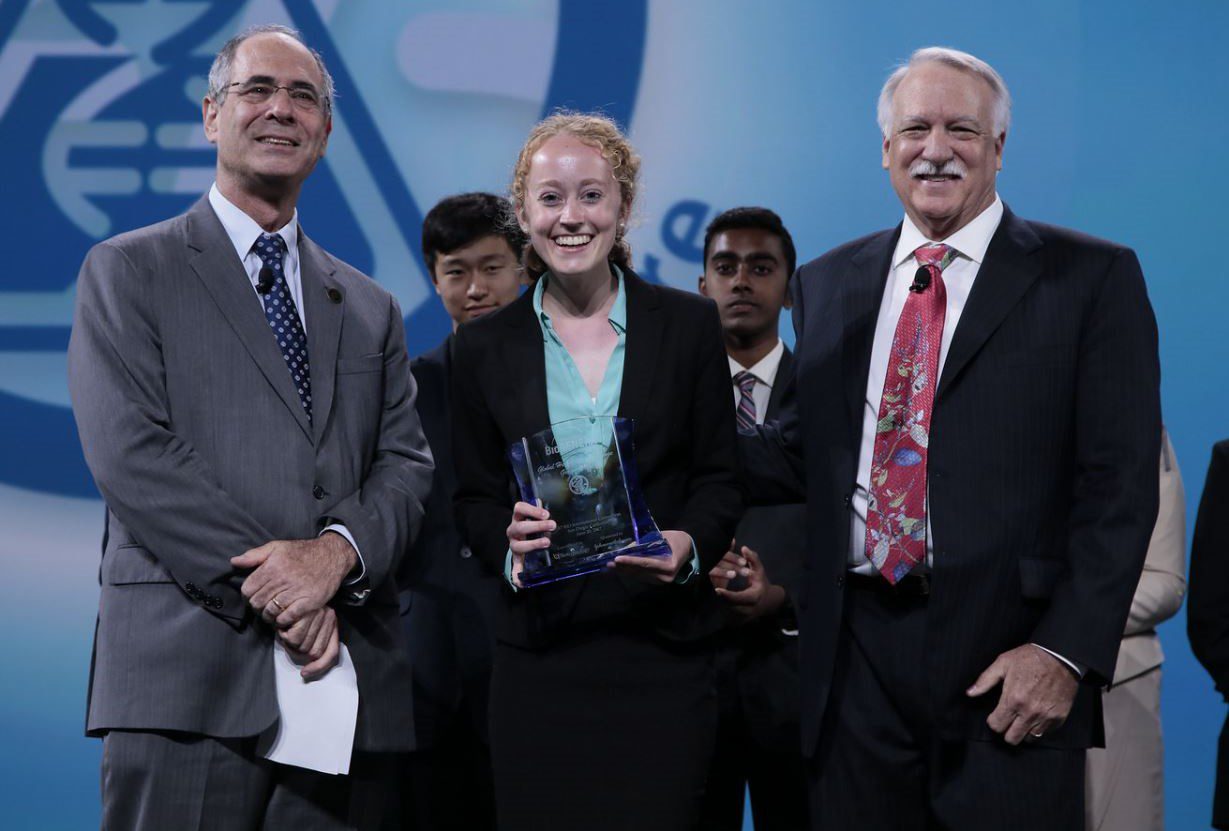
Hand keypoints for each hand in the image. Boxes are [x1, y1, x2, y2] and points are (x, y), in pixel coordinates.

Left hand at [230, 532, 356, 626]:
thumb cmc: (302, 552)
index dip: (247, 596)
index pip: (248, 589)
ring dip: (269, 616)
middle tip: (264, 606)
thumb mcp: (277, 547)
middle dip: (257, 607)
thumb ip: (254, 555)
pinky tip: (284, 616)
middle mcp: (282, 578)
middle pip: (257, 603)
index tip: (254, 597)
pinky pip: (287, 618)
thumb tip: (234, 562)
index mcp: (272, 566)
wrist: (331, 556)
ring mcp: (296, 591)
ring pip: (270, 612)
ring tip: (273, 613)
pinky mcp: (309, 602)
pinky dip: (282, 621)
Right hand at [278, 606, 339, 679]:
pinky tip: (283, 632)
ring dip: (290, 643)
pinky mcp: (304, 612)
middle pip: (314, 652)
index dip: (319, 667)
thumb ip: (315, 644)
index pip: (331, 653)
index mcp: (332, 623)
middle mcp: (329, 618)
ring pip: (303, 647)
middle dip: (297, 651)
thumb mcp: (307, 626)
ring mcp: (318, 614)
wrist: (291, 585)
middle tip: (288, 639)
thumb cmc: (296, 610)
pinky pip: (295, 638)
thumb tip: (306, 672)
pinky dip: (287, 638)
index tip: (305, 673)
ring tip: (285, 631)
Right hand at [507, 501, 553, 587]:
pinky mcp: (516, 558)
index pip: (519, 508)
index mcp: (518, 518)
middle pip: (521, 527)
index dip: (532, 510)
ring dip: (532, 545)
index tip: (546, 513)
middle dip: (537, 526)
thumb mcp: (533, 517)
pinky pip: (514, 568)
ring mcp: (514, 545)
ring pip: (518, 545)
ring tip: (547, 543)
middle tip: (553, 526)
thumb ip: (537, 510)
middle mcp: (513, 530)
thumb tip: (540, 499)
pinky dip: (516, 576)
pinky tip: (521, 582)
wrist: (520, 538)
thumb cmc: (531, 525)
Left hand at [610, 529, 692, 583]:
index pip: (646, 563)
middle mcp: (665, 577)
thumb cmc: (676, 540)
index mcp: (670, 566)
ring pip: (639, 575)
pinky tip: (619, 569)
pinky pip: (641, 576)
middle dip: (622, 567)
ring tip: (609, 566)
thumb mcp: (663, 537)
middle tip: (607, 563)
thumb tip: (628, 548)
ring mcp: (661, 581)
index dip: (630, 561)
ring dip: (623, 571)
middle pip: (640, 571)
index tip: (617, 559)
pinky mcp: (657, 581)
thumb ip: (646, 544)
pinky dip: (630, 572)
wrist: (688, 548)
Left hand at [709, 544, 785, 618]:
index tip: (716, 589)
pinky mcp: (739, 621)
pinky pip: (728, 617)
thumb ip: (753, 559)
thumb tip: (744, 548)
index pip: (738, 597)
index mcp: (754, 597)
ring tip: (709, 596)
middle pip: (730, 606)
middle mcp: (749, 610)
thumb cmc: (762, 583)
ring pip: (728, 612)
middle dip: (720, 599)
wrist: (770, 602)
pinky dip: (722, 609)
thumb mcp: (759, 570)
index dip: (727, 595)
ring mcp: (744, 618)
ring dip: (719, 604)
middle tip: (709, 590)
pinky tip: (715, 602)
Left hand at [966, 644, 1078, 744]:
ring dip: (1023, 730)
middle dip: (1006, 729)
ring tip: (1022, 718)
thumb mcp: (1003, 663)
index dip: (993, 721)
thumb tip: (970, 693)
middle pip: (1012, 738)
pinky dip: (1039, 728)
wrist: (1060, 656)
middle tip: (1008, 719)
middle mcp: (1029, 712)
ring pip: (1029, 739)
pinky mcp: (1059, 718)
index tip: (995, 715)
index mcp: (1013, 700)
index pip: (997, 726)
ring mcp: (1046, 717)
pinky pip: (1045, 733)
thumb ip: (985, 680)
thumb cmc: (1029, 658)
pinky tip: (1036, 716)